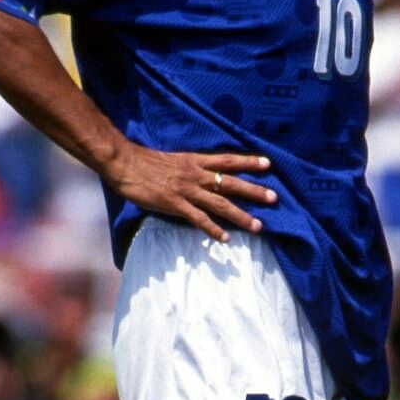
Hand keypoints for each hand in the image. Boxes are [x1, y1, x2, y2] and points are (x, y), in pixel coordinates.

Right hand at [104, 139, 276, 240]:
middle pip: (231, 183)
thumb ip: (190, 168)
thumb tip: (204, 176)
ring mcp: (186, 190)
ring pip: (220, 204)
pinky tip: (225, 239)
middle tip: (274, 198)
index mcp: (196, 161)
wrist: (124, 163)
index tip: (268, 164)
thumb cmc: (145, 161)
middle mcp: (196, 175)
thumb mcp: (174, 160)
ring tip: (258, 226)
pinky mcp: (174, 204)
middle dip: (254, 191)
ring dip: (240, 216)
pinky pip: (198, 219)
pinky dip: (213, 229)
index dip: (249, 162)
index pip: (228, 160)